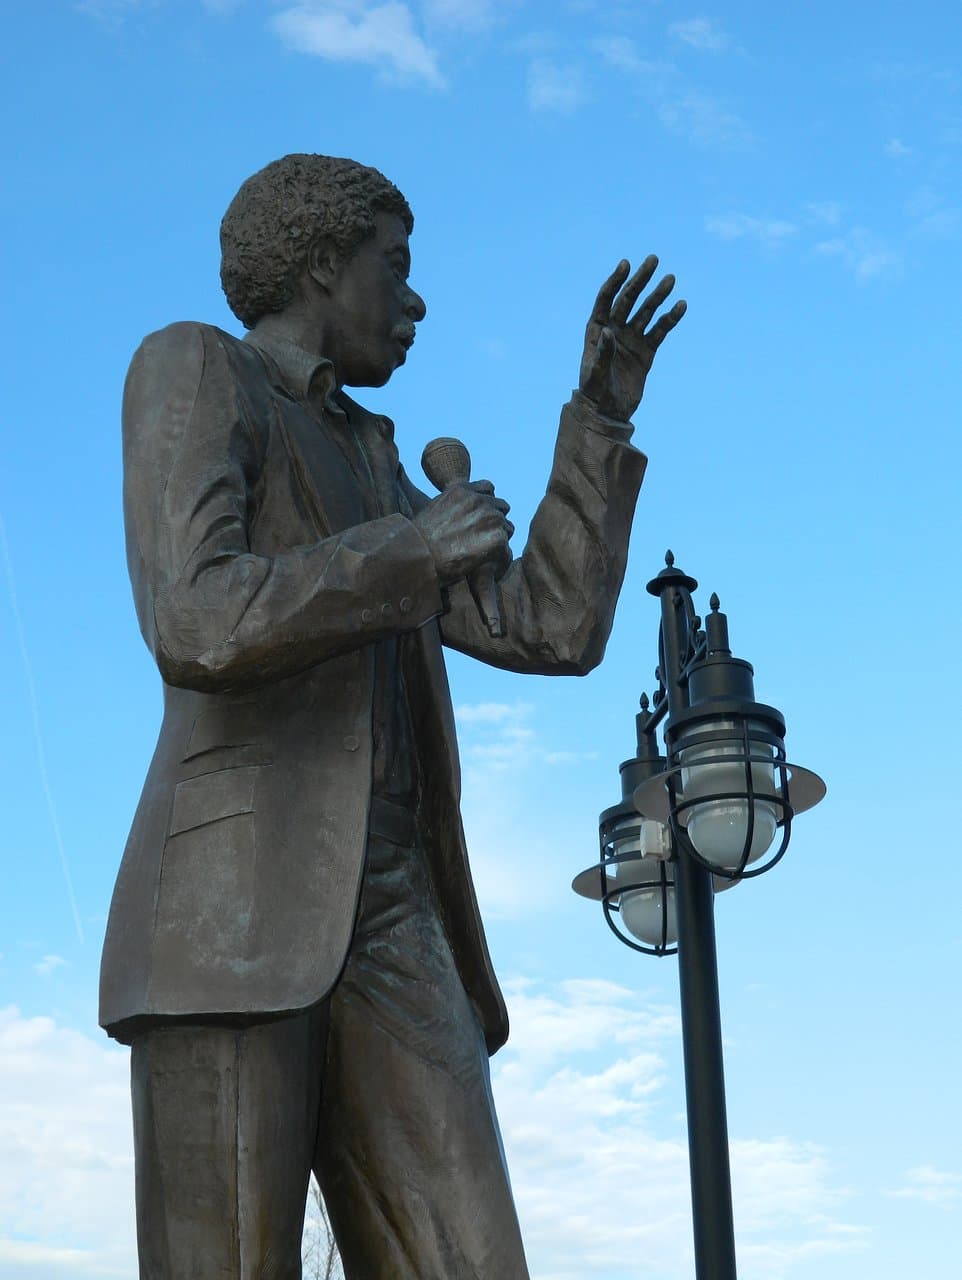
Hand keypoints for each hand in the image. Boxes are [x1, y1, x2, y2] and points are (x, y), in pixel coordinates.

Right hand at [413, 480, 513, 586]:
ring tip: (480, 554)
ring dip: (498, 539)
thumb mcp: (433, 509)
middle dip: (493, 522)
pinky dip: (498, 557)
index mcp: (462, 489)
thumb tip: (461, 514)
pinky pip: (506, 546)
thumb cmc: (419, 540)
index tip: (478, 520)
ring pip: (508, 527)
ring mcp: (490, 517)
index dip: (486, 504)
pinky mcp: (497, 538)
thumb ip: (453, 505)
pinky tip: (483, 564)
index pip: (488, 489)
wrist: (416, 556)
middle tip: (479, 541)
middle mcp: (478, 499)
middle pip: (501, 507)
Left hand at [579, 256, 685, 421]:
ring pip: (647, 312)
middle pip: (629, 299)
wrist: (608, 414)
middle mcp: (614, 330)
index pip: (606, 299)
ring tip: (670, 280)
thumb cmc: (594, 394)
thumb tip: (607, 331)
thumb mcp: (595, 375)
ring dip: (658, 296)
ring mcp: (631, 340)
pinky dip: (670, 319)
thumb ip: (601, 354)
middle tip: (654, 260)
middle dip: (641, 280)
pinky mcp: (646, 353)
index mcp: (596, 331)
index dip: (615, 281)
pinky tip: (681, 306)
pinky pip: (660, 331)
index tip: (626, 264)